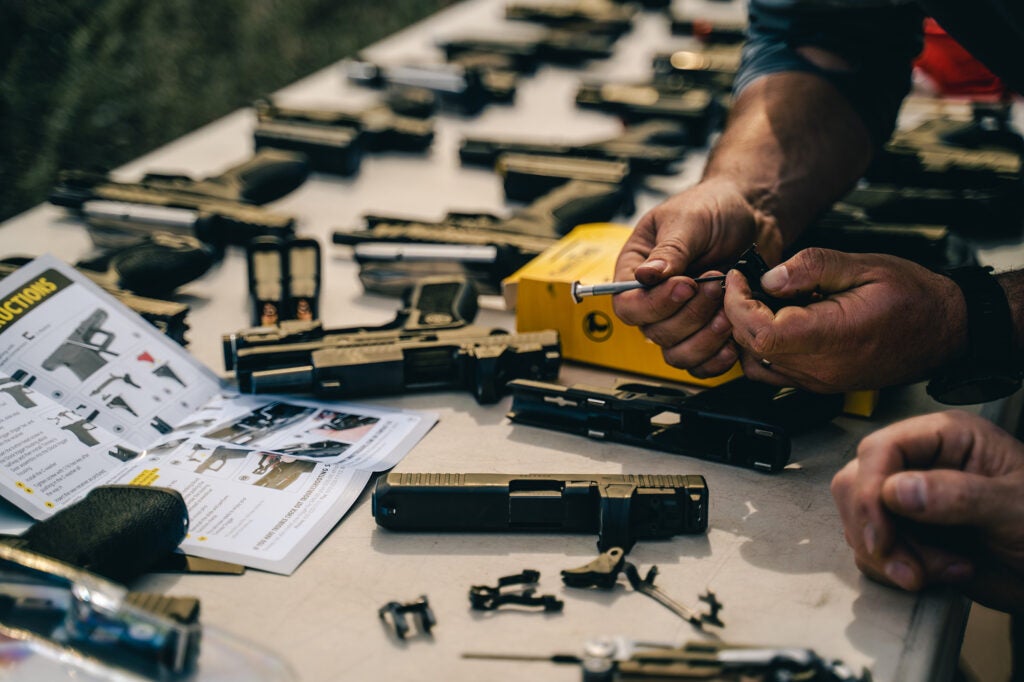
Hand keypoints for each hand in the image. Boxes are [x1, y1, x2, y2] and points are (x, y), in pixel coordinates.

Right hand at [611, 178, 782, 377]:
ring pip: (677, 353)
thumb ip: (669, 250)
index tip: (686, 284)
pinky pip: (701, 364)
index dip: (655, 304)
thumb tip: (644, 276)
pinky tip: (734, 335)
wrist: (753, 214)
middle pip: (654, 333)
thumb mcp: (689, 220)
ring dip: (705, 338)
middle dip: (690, 315)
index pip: (628, 306)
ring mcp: (681, 319)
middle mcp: (654, 299)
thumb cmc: (715, 208)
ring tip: (728, 308)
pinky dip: (717, 357)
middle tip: (716, 285)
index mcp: (637, 270)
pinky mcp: (706, 331)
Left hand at [725, 248, 965, 391]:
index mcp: (833, 337)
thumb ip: (813, 268)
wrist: (945, 331)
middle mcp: (822, 368)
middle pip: (752, 347)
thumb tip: (770, 277)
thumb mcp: (865, 266)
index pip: (761, 332)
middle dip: (738, 312)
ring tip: (764, 300)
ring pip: (756, 363)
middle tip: (750, 282)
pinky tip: (776, 321)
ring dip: (748, 331)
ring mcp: (819, 381)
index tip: (739, 278)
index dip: (738, 304)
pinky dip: (762, 347)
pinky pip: (773, 371)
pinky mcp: (820, 384)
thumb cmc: (913, 298)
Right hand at [831, 410, 1023, 612]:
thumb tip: (896, 491)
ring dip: (888, 557)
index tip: (881, 537)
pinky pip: (872, 550)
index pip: (881, 450)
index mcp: (947, 438)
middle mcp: (919, 463)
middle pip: (856, 483)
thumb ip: (960, 495)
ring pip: (859, 521)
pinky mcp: (906, 535)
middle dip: (874, 531)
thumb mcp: (1015, 508)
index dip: (870, 491)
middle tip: (908, 569)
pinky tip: (943, 575)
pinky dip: (894, 571)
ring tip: (939, 574)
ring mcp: (909, 501)